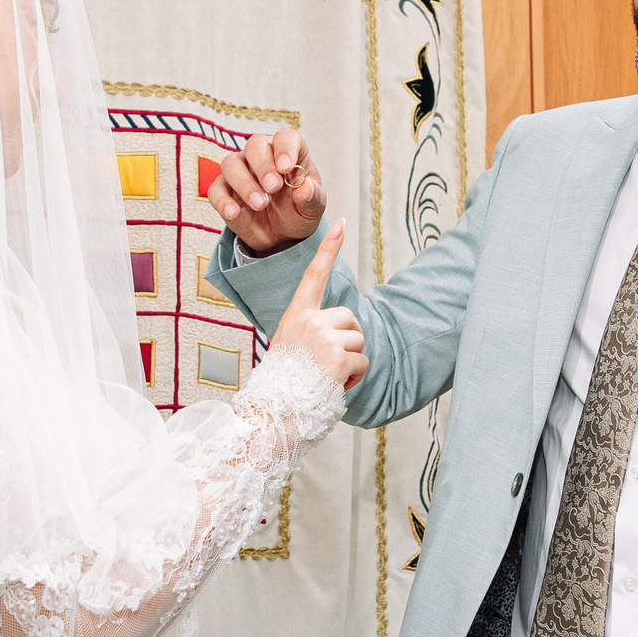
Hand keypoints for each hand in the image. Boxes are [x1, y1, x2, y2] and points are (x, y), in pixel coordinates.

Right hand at [209, 126, 325, 254]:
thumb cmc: (297, 213)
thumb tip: (305, 187)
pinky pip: (216, 189)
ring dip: (244, 183)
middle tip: (273, 188)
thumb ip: (312, 197)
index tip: (286, 167)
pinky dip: (222, 201)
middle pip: (255, 145)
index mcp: (288, 153)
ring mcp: (241, 171)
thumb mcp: (312, 209)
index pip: (285, 137)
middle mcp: (262, 156)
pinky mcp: (225, 191)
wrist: (281, 236)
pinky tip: (234, 213)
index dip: (285, 148)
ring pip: (231, 164)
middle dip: (263, 166)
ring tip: (260, 204)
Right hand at [269, 220, 366, 389]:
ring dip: (352, 360)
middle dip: (348, 340)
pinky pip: (363, 361)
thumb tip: (337, 332)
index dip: (328, 250)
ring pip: (358, 340)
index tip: (341, 225)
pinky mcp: (338, 356)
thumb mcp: (288, 346)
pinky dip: (356, 375)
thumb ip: (309, 331)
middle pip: (350, 319)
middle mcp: (309, 320)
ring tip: (328, 375)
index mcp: (295, 315)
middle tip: (327, 363)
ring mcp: (323, 337)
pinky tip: (336, 383)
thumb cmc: (283, 383)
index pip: (313, 276)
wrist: (275, 411)